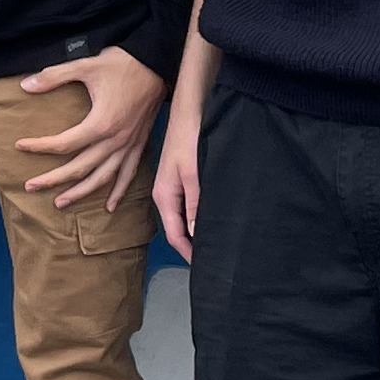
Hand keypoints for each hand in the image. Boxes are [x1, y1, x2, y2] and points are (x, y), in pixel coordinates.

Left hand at [16, 43, 162, 211]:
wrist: (156, 64)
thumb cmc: (121, 65)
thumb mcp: (85, 66)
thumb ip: (54, 76)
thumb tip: (25, 85)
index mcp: (101, 124)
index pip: (63, 144)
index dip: (39, 147)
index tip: (20, 146)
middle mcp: (115, 141)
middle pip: (79, 168)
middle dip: (53, 180)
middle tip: (30, 186)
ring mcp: (129, 146)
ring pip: (102, 178)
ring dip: (81, 193)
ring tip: (60, 202)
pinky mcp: (139, 145)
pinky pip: (129, 175)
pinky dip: (118, 192)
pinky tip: (109, 206)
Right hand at [152, 107, 203, 263]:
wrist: (190, 110)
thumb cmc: (190, 139)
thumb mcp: (194, 176)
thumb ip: (195, 206)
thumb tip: (196, 235)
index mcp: (164, 197)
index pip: (175, 235)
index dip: (189, 253)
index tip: (205, 268)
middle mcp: (165, 195)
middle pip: (178, 229)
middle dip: (193, 246)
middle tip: (214, 259)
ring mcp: (172, 187)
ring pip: (183, 218)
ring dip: (196, 231)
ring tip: (215, 243)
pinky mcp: (181, 179)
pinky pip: (188, 206)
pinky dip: (198, 217)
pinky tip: (211, 219)